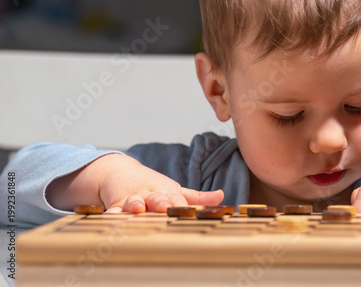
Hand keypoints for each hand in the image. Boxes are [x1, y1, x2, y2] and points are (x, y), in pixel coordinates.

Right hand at [46, 154, 223, 212]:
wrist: (121, 172)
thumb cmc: (154, 186)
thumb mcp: (175, 190)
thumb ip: (197, 197)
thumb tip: (221, 196)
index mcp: (168, 192)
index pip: (178, 200)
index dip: (181, 206)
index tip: (185, 211)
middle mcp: (151, 194)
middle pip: (157, 198)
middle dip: (160, 202)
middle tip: (164, 206)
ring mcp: (133, 198)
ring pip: (134, 202)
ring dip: (134, 205)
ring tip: (135, 208)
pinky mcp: (116, 203)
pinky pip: (113, 210)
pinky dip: (111, 214)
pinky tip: (109, 218)